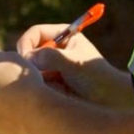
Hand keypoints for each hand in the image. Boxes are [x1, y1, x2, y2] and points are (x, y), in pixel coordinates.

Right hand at [17, 24, 133, 107]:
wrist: (108, 99)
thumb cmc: (95, 76)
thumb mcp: (73, 63)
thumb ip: (50, 56)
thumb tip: (28, 57)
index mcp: (63, 35)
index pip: (35, 33)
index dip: (27, 44)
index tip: (25, 60)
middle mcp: (55, 48)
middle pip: (29, 51)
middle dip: (30, 64)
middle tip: (35, 77)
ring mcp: (51, 65)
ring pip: (30, 69)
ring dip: (35, 77)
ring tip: (51, 86)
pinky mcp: (50, 82)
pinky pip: (35, 82)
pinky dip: (39, 88)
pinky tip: (51, 93)